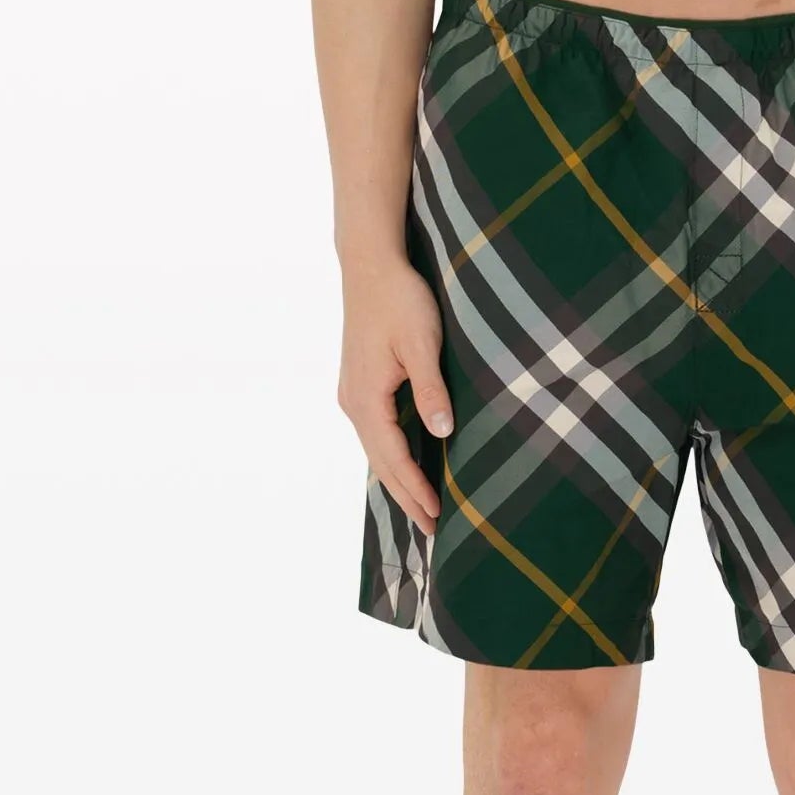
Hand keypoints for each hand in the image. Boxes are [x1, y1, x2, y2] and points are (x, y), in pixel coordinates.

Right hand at [338, 262, 451, 534]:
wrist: (370, 265)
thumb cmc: (400, 299)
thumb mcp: (421, 343)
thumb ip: (431, 389)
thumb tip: (441, 432)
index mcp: (367, 398)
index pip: (393, 457)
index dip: (415, 489)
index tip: (437, 517)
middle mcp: (353, 401)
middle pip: (380, 462)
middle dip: (406, 496)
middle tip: (433, 529)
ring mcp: (352, 393)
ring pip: (376, 449)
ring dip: (398, 479)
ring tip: (420, 507)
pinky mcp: (358, 383)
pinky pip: (375, 432)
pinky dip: (391, 456)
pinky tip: (404, 464)